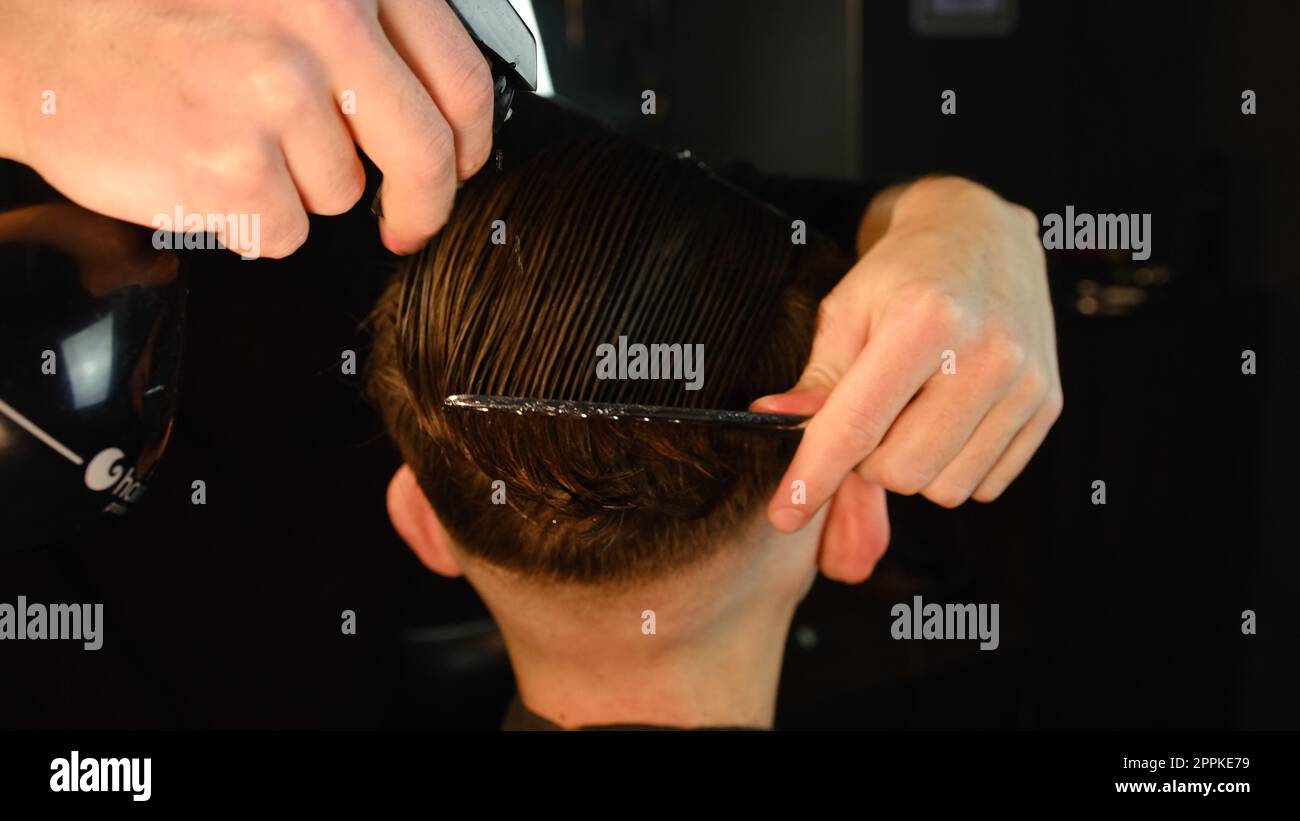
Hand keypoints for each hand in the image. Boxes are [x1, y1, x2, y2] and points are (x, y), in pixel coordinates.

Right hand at [0, 0, 493, 256]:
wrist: (33, 41)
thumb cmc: (146, 8)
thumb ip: (358, 27)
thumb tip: (437, 107)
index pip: (459, 77)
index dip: (469, 140)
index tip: (459, 164)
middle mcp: (321, 21)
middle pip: (425, 153)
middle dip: (422, 203)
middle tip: (406, 220)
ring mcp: (278, 97)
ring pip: (345, 192)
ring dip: (300, 185)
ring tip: (231, 134)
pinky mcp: (237, 170)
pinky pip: (287, 230)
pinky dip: (251, 217)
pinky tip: (205, 164)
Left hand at [752, 176, 1062, 581]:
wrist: (983, 234)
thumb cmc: (903, 273)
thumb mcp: (847, 309)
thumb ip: (818, 376)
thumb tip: (776, 422)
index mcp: (926, 320)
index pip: (858, 425)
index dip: (814, 476)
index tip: (783, 514)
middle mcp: (987, 353)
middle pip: (902, 470)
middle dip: (867, 461)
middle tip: (868, 417)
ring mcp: (1025, 382)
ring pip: (944, 488)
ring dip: (912, 466)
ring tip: (910, 411)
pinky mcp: (1048, 404)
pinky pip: (985, 484)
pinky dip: (952, 466)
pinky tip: (946, 417)